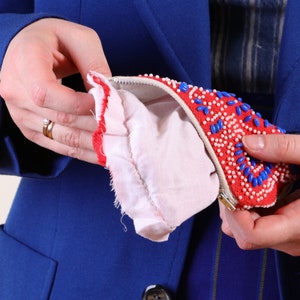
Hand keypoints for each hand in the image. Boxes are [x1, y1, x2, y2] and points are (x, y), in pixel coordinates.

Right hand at [0, 18, 110, 163]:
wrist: (29, 49)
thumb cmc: (55, 39)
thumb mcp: (80, 38)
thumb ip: (95, 64)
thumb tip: (110, 95)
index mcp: (24, 62)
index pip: (47, 93)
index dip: (78, 104)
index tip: (103, 105)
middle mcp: (15, 91)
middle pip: (59, 119)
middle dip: (94, 127)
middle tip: (123, 131)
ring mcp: (20, 114)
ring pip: (60, 137)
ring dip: (91, 144)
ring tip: (117, 146)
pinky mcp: (30, 128)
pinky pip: (57, 145)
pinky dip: (81, 151)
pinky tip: (100, 152)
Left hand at [220, 134, 299, 255]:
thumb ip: (284, 149)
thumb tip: (246, 144)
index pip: (251, 235)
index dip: (232, 213)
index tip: (227, 186)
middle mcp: (294, 239)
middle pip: (244, 232)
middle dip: (231, 206)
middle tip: (231, 178)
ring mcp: (292, 238)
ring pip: (249, 230)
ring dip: (238, 206)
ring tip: (242, 180)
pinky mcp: (290, 230)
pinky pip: (260, 224)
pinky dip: (250, 207)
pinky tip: (255, 186)